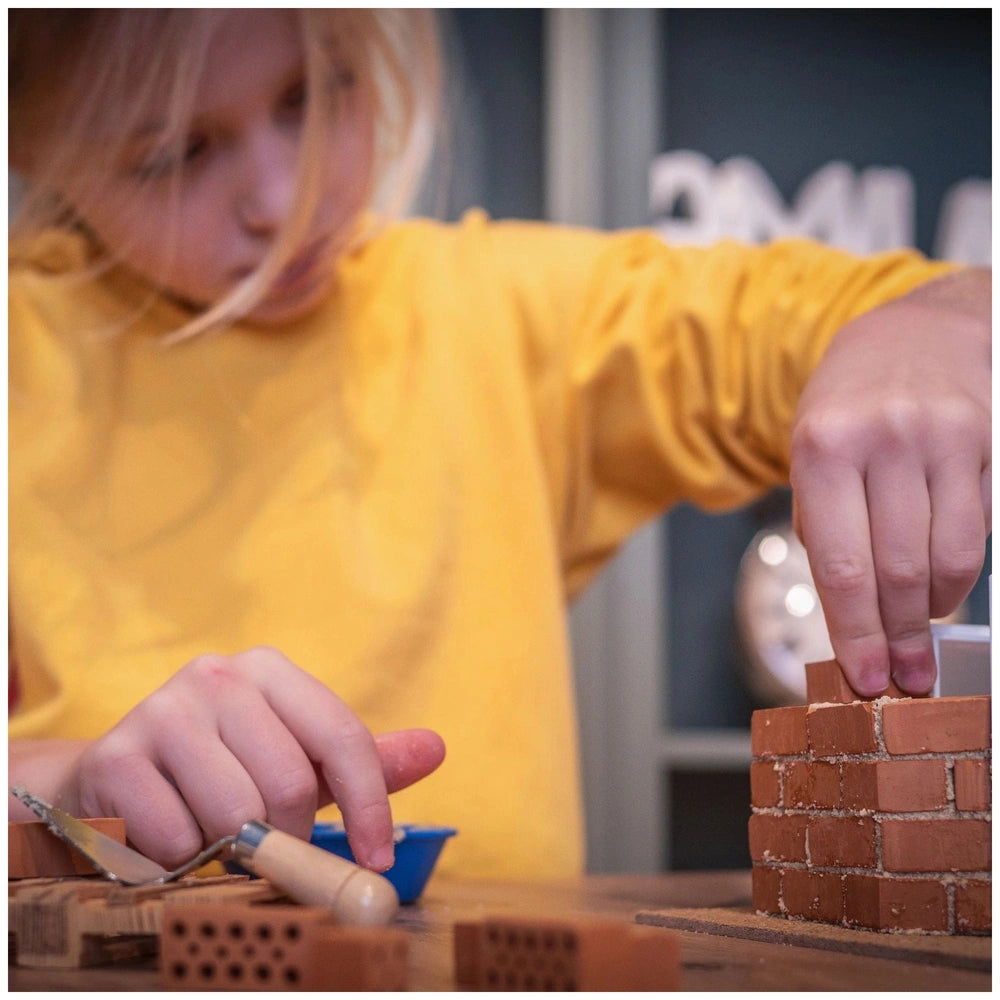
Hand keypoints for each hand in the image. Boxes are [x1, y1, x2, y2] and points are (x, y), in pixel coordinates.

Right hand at [33, 647, 445, 871]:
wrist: (114, 782)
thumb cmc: (224, 771)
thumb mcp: (296, 760)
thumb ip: (363, 761)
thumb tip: (437, 749)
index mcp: (269, 670)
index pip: (342, 735)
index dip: (368, 805)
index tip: (376, 857)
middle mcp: (217, 675)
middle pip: (290, 781)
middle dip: (289, 837)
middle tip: (270, 850)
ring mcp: (162, 710)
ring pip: (235, 813)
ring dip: (233, 851)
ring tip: (217, 841)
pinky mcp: (115, 756)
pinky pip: (177, 837)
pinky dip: (183, 861)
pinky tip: (170, 840)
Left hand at [790, 267, 990, 695]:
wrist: (912, 333)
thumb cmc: (848, 407)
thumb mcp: (810, 455)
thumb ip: (826, 528)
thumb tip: (850, 616)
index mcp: (823, 447)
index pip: (843, 566)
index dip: (857, 633)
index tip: (867, 677)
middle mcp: (885, 438)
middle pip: (898, 570)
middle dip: (900, 635)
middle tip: (905, 676)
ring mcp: (946, 436)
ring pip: (949, 556)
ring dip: (934, 607)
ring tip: (921, 626)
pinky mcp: (991, 438)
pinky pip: (982, 527)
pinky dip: (960, 567)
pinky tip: (942, 580)